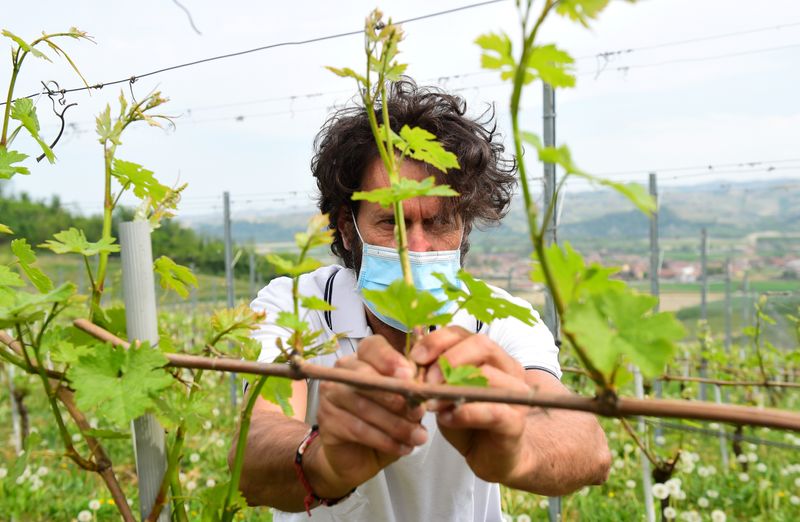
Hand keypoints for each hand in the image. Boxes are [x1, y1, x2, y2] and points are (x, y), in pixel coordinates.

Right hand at [309, 335, 427, 496]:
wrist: (359, 456)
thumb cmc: (385, 423)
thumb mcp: (404, 404)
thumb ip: (410, 390)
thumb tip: (422, 385)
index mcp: (363, 358)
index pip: (372, 347)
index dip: (389, 359)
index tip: (409, 375)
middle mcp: (342, 371)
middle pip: (365, 375)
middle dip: (396, 396)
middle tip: (419, 412)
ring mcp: (330, 394)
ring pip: (364, 406)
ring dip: (395, 424)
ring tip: (418, 437)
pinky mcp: (326, 420)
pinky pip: (358, 429)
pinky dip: (384, 440)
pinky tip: (402, 447)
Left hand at [410, 326, 530, 483]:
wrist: (493, 456)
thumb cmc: (468, 420)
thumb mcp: (445, 393)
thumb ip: (432, 374)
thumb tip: (410, 354)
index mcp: (488, 355)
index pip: (463, 333)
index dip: (437, 341)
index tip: (415, 357)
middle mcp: (507, 367)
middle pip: (481, 344)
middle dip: (447, 359)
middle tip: (425, 380)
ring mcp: (515, 393)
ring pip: (488, 375)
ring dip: (453, 387)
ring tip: (430, 402)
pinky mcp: (515, 421)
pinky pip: (492, 410)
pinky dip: (466, 413)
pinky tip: (447, 418)